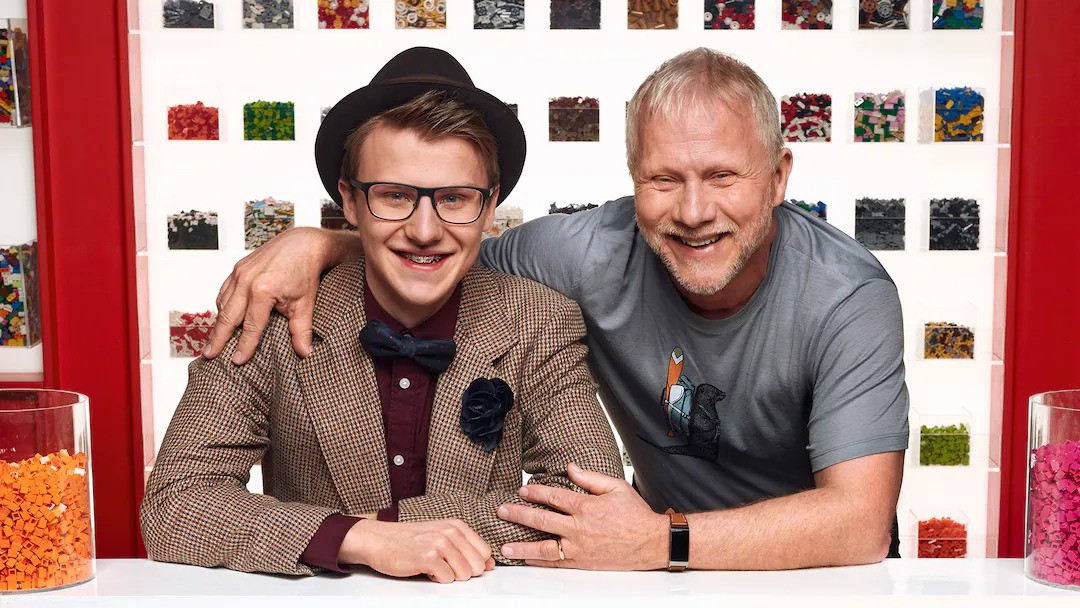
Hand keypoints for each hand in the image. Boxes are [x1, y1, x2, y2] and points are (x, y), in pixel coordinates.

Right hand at [203, 227, 336, 363]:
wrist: (303, 243)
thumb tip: (305, 353)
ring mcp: (240, 272)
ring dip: (218, 323)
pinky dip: (222, 306)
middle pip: (228, 317)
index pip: (251, 326)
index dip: (244, 346)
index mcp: (262, 290)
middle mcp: (246, 281)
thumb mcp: (306, 303)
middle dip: (218, 338)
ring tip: (213, 341)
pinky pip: (224, 291)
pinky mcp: (238, 268)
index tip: (237, 361)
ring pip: (222, 303)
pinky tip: (223, 318)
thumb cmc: (305, 271)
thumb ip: (301, 329)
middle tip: (209, 355)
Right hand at [341, 518, 494, 582]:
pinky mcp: (428, 557)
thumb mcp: (442, 536)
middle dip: (463, 573)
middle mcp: (451, 532)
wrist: (379, 540)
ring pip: (464, 575)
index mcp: (457, 525)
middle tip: (444, 566)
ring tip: (433, 566)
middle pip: (478, 566)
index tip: (459, 563)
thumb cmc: (409, 540)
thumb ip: (467, 548)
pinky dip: (437, 580)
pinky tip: (425, 570)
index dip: (474, 564)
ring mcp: (440, 543)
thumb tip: (490, 564)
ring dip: (448, 576)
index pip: (485, 552)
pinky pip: (447, 579)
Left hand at [497, 463, 667, 569]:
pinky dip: (540, 562)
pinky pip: (556, 563)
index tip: (522, 490)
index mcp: (586, 507)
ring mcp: (579, 548)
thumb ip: (590, 477)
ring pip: (544, 547)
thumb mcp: (615, 487)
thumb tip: (570, 468)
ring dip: (522, 547)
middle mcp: (579, 528)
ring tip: (504, 547)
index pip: (553, 497)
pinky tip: (527, 561)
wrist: (651, 542)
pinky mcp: (583, 562)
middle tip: (502, 512)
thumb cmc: (636, 515)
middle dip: (519, 515)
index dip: (535, 492)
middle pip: (541, 521)